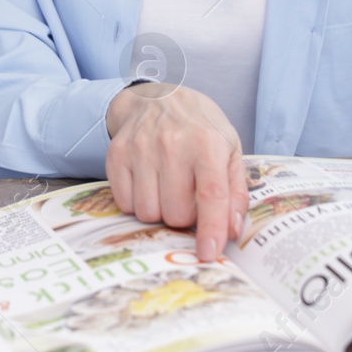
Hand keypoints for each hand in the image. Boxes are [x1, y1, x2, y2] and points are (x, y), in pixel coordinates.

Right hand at [104, 83, 248, 261]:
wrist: (158, 98)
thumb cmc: (200, 128)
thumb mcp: (229, 149)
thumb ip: (235, 191)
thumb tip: (231, 231)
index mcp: (207, 143)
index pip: (210, 194)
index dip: (210, 228)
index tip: (209, 253)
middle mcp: (172, 144)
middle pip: (175, 213)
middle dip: (183, 216)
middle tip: (187, 196)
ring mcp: (140, 148)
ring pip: (147, 212)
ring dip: (159, 210)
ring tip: (166, 188)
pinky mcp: (117, 154)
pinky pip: (125, 203)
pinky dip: (137, 202)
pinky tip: (147, 183)